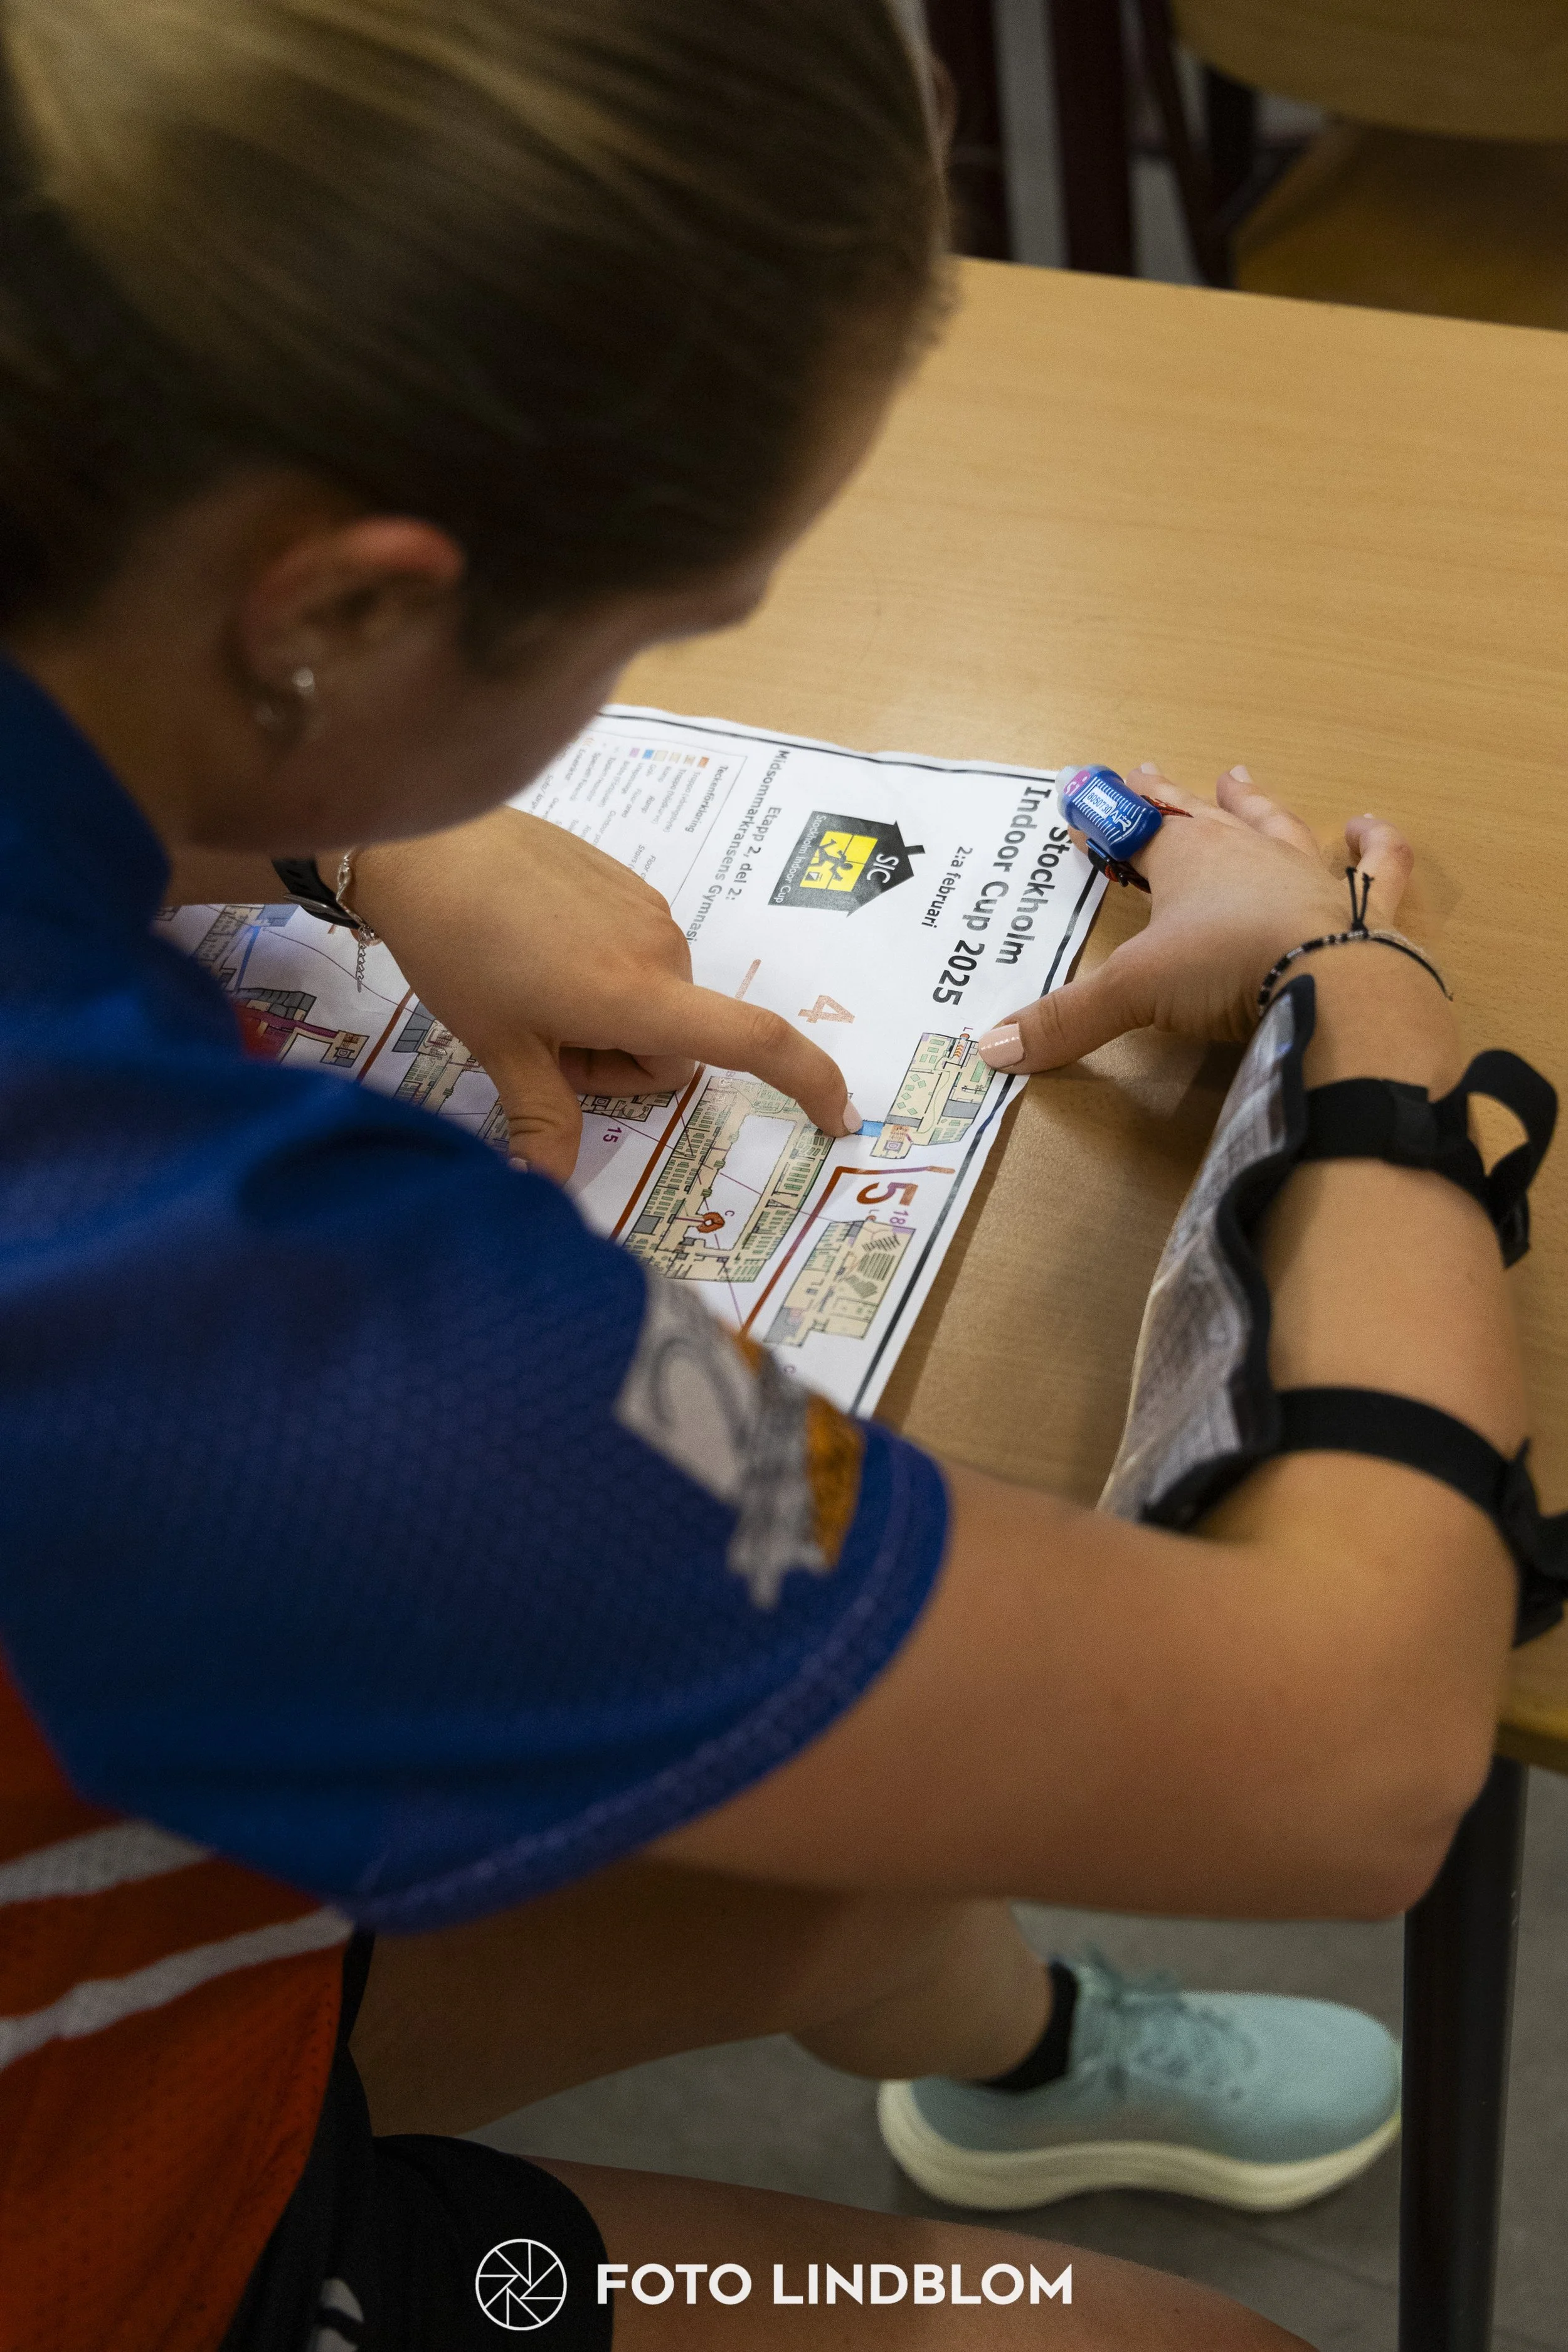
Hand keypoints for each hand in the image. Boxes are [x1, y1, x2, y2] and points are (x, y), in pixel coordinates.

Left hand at [352, 808, 857, 1178]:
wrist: (422, 842)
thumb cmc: (458, 949)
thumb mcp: (499, 1048)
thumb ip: (542, 1121)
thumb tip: (547, 1190)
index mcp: (640, 995)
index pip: (753, 1041)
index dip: (808, 1081)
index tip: (840, 1117)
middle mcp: (662, 950)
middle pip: (675, 1044)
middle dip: (622, 1062)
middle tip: (542, 1043)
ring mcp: (647, 910)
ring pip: (657, 1003)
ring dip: (609, 1019)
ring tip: (530, 990)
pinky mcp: (628, 883)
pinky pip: (639, 957)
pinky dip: (601, 975)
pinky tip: (535, 950)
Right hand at [978, 764, 1415, 1071]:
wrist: (1329, 984)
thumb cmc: (1224, 970)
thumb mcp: (1132, 995)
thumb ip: (1065, 1022)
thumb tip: (989, 1051)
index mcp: (1185, 862)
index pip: (1134, 834)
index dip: (1105, 823)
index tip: (1080, 807)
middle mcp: (1245, 853)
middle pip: (1196, 816)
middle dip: (1165, 798)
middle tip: (1145, 772)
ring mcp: (1308, 873)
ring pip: (1275, 824)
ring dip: (1253, 803)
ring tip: (1237, 778)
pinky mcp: (1363, 904)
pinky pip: (1376, 864)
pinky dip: (1375, 843)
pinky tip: (1368, 826)